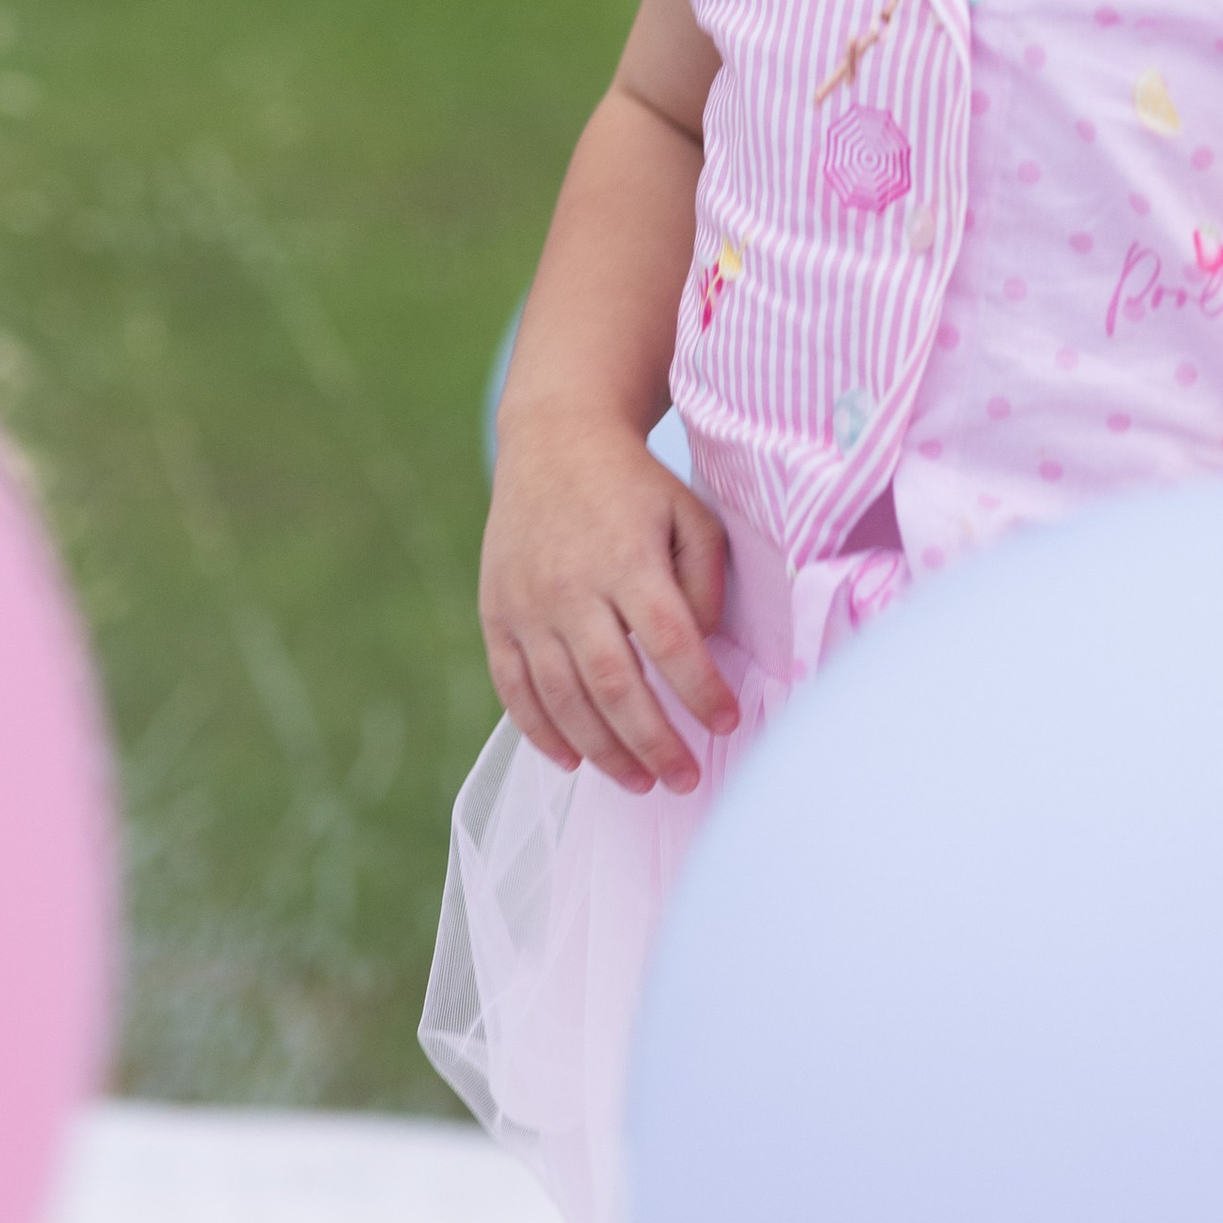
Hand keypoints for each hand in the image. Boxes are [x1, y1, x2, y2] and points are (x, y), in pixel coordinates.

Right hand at [479, 407, 739, 800]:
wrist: (553, 439)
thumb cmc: (635, 484)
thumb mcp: (689, 512)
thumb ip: (704, 578)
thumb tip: (702, 644)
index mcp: (626, 557)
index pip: (669, 641)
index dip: (700, 690)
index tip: (727, 721)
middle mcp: (571, 585)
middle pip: (613, 684)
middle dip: (653, 743)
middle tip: (686, 779)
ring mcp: (527, 603)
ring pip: (563, 698)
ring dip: (603, 752)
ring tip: (641, 783)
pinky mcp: (496, 613)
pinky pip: (512, 688)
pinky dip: (540, 732)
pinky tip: (572, 762)